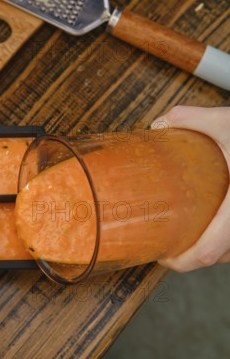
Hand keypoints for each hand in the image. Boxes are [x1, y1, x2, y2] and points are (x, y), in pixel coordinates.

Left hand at [152, 105, 229, 271]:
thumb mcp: (228, 122)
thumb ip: (192, 119)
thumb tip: (159, 123)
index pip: (208, 251)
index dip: (183, 262)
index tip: (164, 258)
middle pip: (220, 257)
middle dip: (192, 257)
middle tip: (169, 248)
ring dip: (212, 250)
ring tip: (186, 238)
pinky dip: (228, 242)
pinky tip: (213, 227)